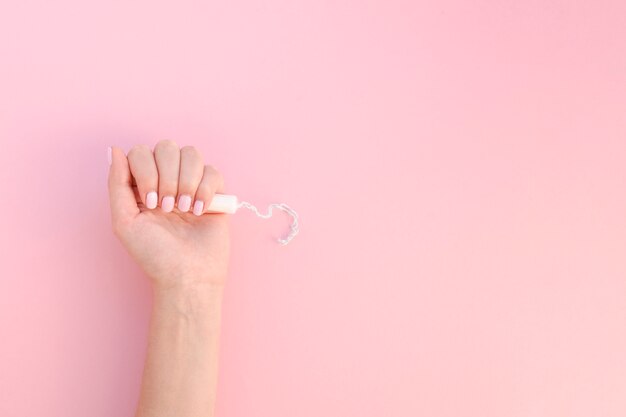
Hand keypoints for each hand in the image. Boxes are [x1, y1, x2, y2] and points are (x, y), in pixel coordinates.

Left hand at [107, 140, 229, 288]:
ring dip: (186, 181)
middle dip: (167, 176)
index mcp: (143, 184)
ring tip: (184, 210)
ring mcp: (192, 184)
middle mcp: (167, 180)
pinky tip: (199, 211)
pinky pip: (213, 171)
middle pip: (167, 147)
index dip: (146, 171)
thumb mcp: (124, 221)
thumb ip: (117, 183)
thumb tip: (115, 149)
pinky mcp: (215, 193)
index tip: (150, 202)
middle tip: (167, 207)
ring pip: (192, 154)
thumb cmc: (154, 254)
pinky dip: (206, 190)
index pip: (141, 152)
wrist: (187, 275)